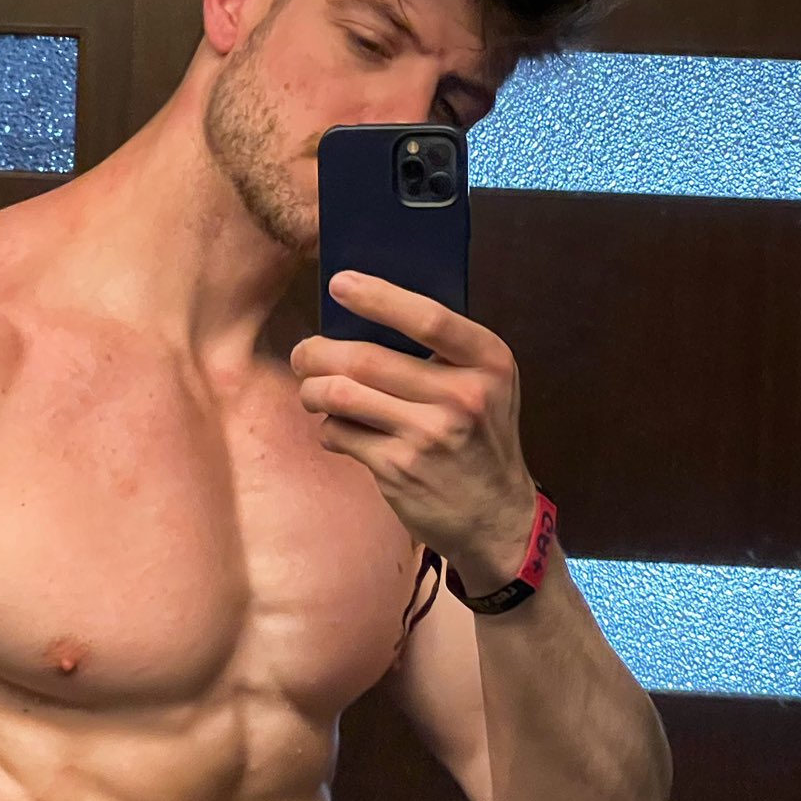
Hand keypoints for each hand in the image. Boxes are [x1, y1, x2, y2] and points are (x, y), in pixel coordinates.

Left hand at [290, 270, 540, 587]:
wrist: (496, 516)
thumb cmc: (481, 439)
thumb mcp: (487, 385)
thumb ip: (445, 350)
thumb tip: (364, 312)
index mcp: (488, 362)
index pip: (427, 319)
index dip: (377, 297)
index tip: (340, 284)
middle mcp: (463, 397)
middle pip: (366, 359)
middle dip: (318, 352)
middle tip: (303, 353)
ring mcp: (429, 436)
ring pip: (342, 395)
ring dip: (312, 389)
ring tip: (310, 390)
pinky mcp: (399, 469)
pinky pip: (341, 434)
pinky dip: (329, 427)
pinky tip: (339, 428)